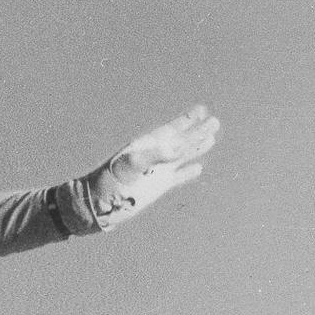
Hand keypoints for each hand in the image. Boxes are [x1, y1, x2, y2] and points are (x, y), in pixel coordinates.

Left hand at [90, 104, 218, 228]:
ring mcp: (157, 171)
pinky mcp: (158, 187)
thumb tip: (177, 149)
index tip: (202, 110)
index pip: (172, 129)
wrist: (99, 204)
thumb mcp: (130, 165)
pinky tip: (198, 168)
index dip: (187, 120)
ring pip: (183, 156)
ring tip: (212, 138)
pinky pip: (178, 177)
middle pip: (182, 140)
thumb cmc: (110, 180)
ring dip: (197, 147)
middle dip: (198, 131)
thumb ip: (154, 154)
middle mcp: (155, 156)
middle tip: (215, 121)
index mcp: (148, 145)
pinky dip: (188, 172)